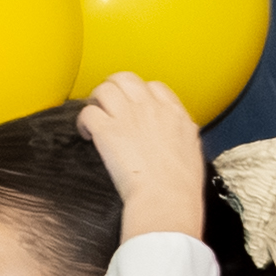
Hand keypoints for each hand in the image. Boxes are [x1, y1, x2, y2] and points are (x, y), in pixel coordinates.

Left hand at [78, 71, 208, 244]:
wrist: (167, 197)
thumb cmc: (181, 184)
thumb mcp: (192, 148)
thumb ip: (181, 131)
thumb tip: (175, 130)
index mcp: (174, 112)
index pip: (154, 86)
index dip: (139, 92)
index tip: (133, 105)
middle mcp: (150, 108)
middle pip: (125, 78)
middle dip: (112, 88)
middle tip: (107, 105)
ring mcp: (127, 116)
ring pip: (103, 89)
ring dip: (95, 102)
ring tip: (95, 119)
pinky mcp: (106, 130)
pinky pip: (87, 112)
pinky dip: (83, 122)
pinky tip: (87, 135)